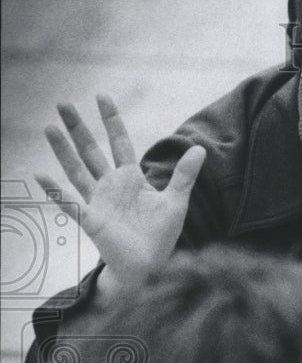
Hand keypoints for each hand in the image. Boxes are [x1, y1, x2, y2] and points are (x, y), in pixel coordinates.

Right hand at [37, 95, 205, 288]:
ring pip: (77, 171)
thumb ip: (185, 175)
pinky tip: (40, 175)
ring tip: (49, 127)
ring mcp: (98, 202)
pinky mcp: (92, 221)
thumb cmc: (161, 236)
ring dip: (63, 150)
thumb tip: (201, 149)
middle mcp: (110, 186)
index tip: (102, 96)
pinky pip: (70, 204)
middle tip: (64, 103)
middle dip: (78, 128)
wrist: (150, 267)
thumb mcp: (176, 202)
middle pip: (91, 151)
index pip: (119, 142)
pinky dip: (54, 191)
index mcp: (131, 178)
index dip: (111, 120)